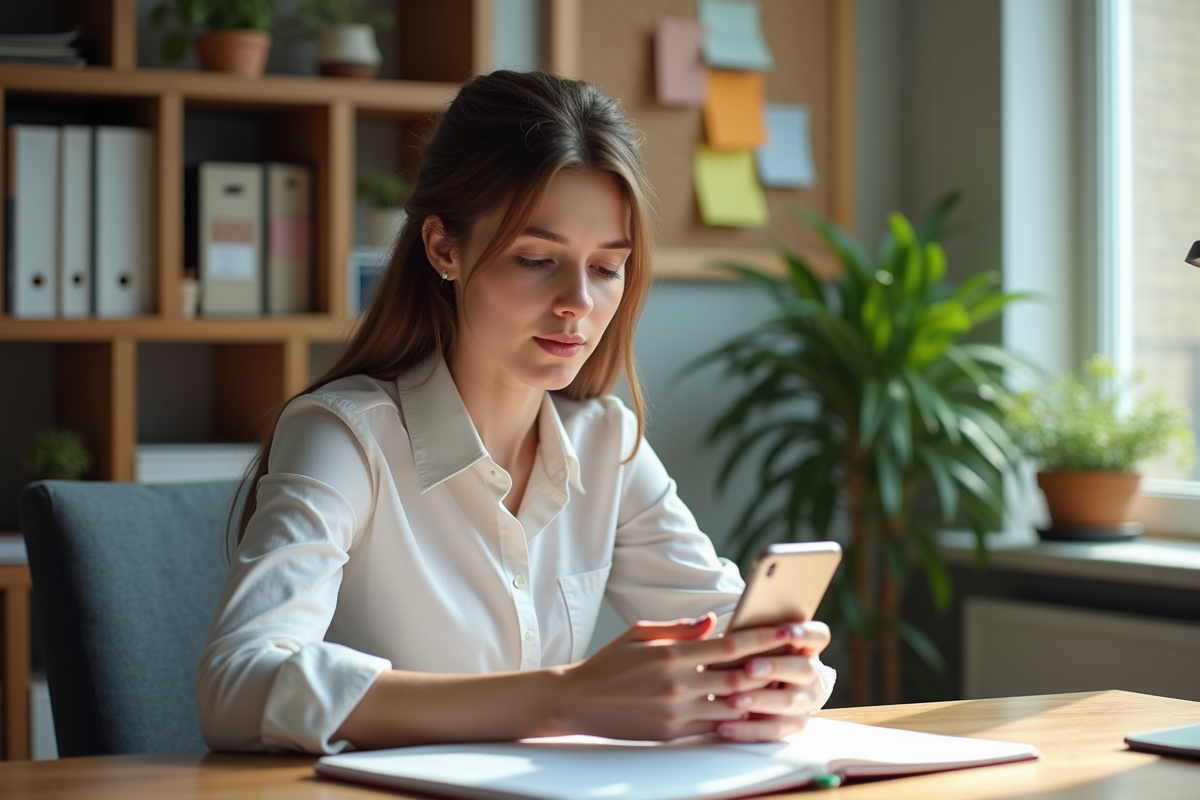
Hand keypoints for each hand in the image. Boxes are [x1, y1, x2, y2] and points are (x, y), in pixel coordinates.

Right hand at [555, 615, 822, 741]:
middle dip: (774, 669)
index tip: (791, 630)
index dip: (764, 637)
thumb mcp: (641, 633)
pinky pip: (714, 728)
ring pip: (733, 708)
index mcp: (672, 655)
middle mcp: (678, 685)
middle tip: (803, 661)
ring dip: (761, 699)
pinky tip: (755, 714)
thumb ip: (680, 629)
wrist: (576, 700)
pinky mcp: (672, 734)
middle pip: (739, 679)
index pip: (730, 645)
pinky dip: (737, 721)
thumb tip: (713, 621)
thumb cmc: (610, 662)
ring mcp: (676, 713)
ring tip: (788, 689)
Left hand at [712, 621, 830, 742]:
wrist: (750, 687)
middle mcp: (811, 673)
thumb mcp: (748, 640)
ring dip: (761, 701)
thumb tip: (707, 623)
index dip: (806, 632)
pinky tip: (724, 727)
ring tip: (733, 701)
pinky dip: (748, 730)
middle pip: (804, 669)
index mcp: (805, 646)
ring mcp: (805, 700)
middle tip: (749, 668)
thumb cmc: (746, 653)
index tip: (785, 632)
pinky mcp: (792, 724)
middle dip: (776, 667)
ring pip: (789, 702)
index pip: (818, 635)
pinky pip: (774, 730)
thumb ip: (740, 632)